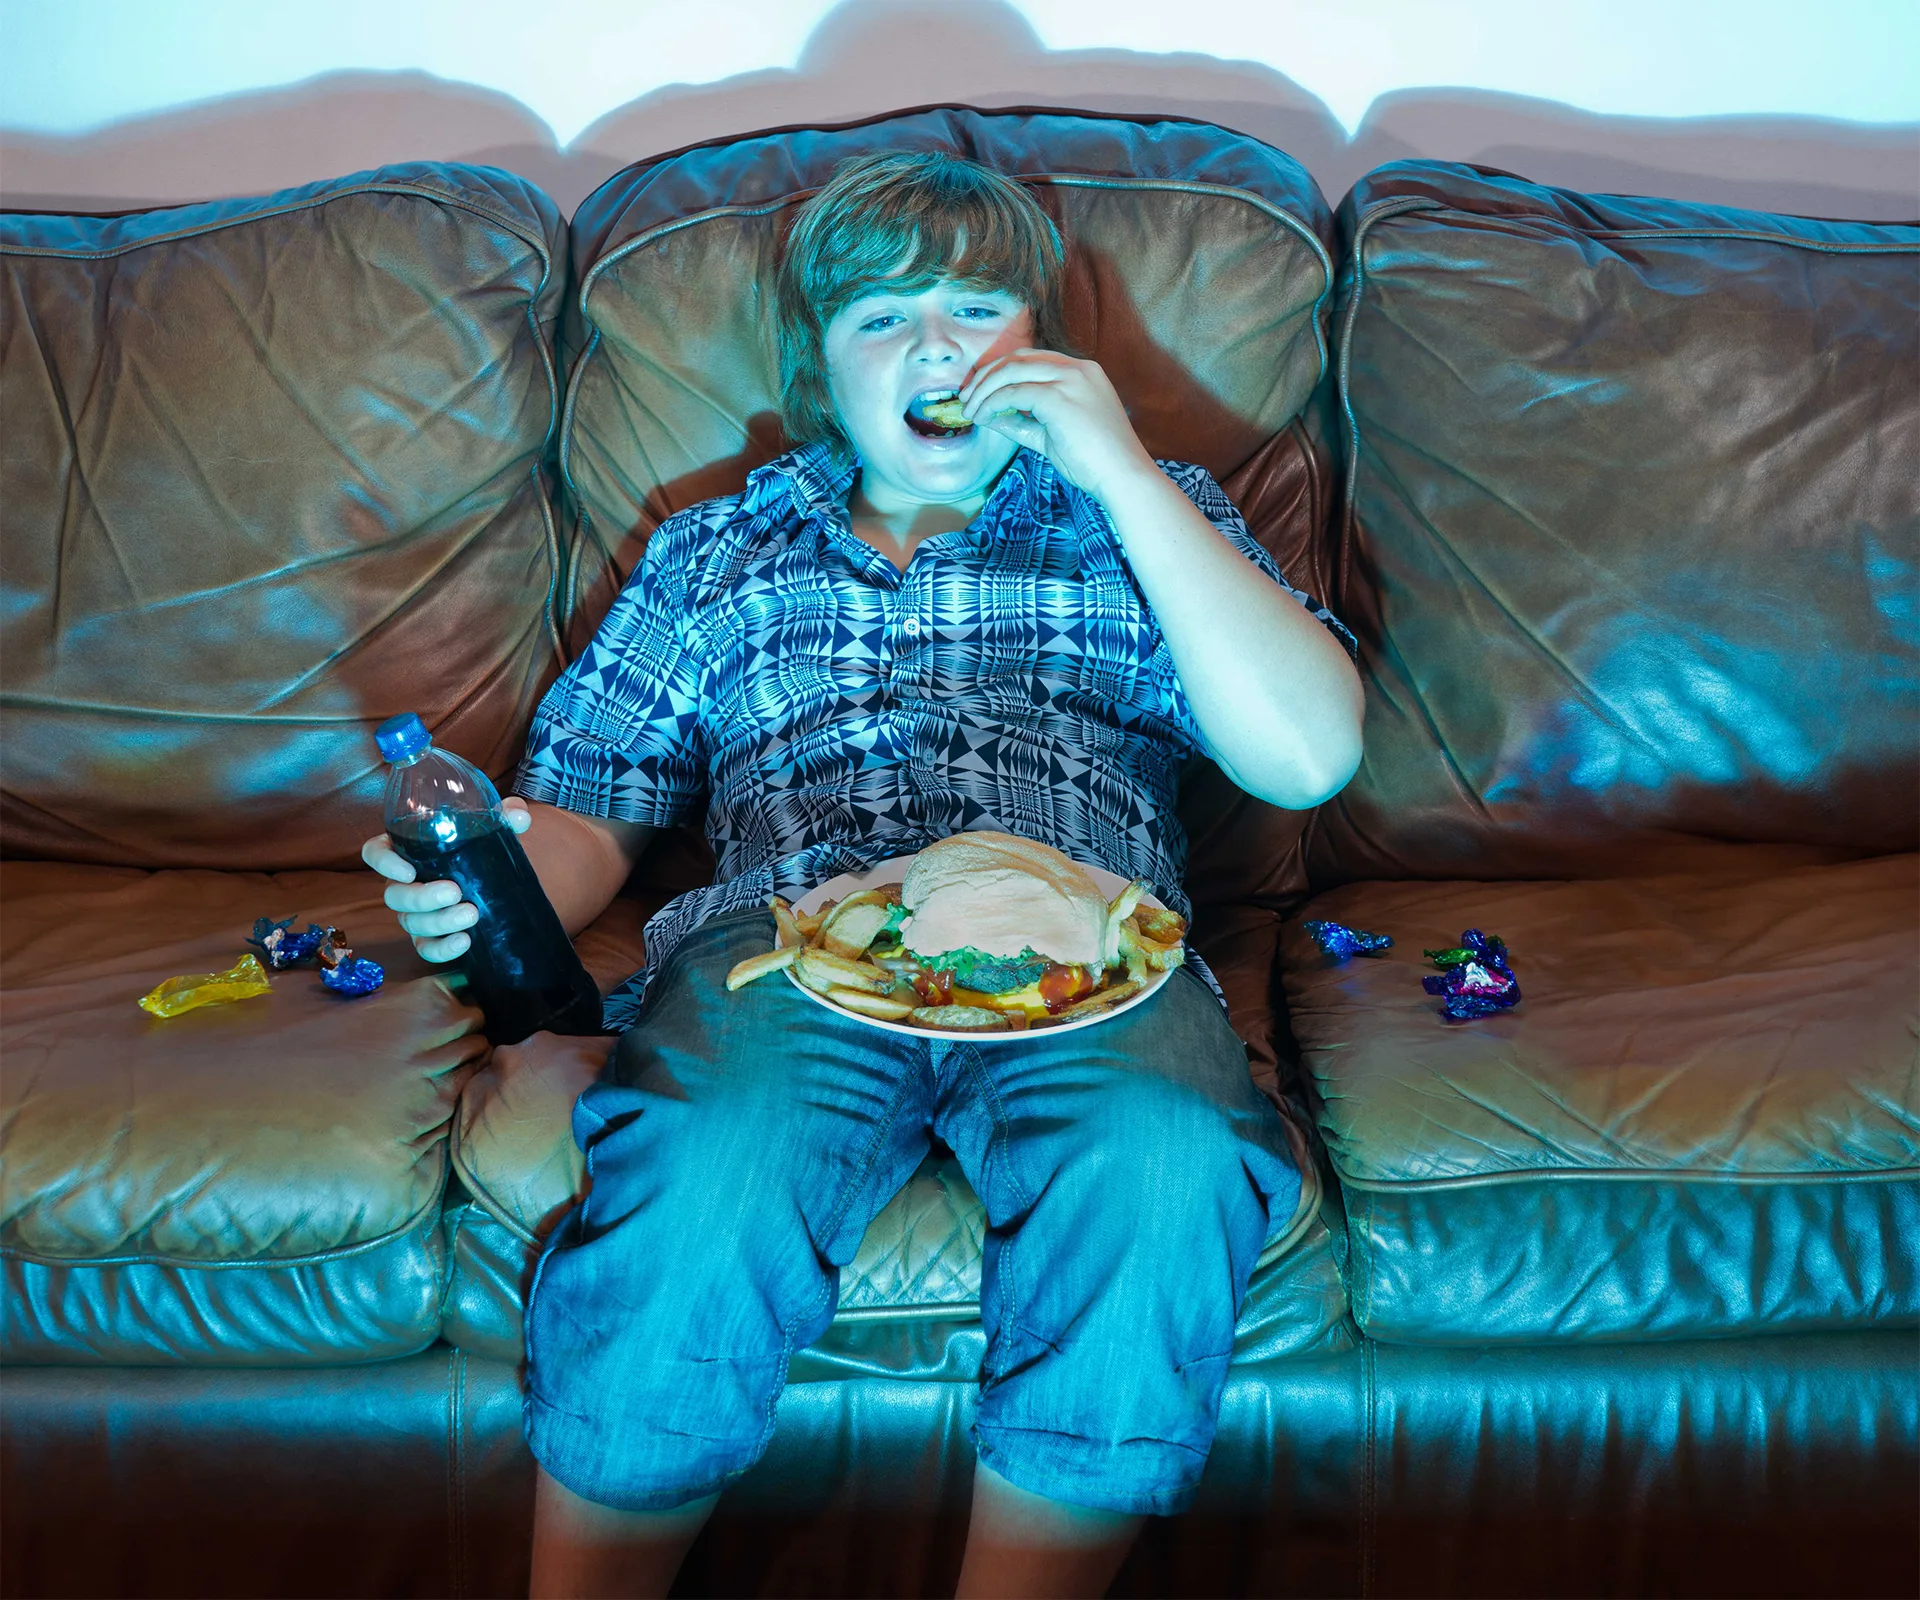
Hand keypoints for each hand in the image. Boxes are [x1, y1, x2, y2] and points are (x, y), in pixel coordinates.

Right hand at [361, 797, 532, 962]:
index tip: (408, 871)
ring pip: (410, 922)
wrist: (499, 883)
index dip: (384, 863)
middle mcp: (403, 883)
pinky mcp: (429, 937)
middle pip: (394, 895)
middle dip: (423, 897)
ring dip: (439, 921)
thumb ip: (505, 817)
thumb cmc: (481, 849)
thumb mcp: (494, 828)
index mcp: (408, 850)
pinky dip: (442, 949)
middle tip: (455, 892)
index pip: (375, 853)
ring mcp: (414, 913)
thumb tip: (518, 818)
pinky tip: (465, 941)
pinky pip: (426, 948)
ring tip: (472, 914)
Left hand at [959, 349, 1154, 498]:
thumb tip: (989, 416)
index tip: (980, 391)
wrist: (1123, 477)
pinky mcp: (1059, 397)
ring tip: (969, 410)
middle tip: (966, 399)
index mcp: (1082, 372)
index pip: (1032, 360)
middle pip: (1018, 358)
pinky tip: (984, 417)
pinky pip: (1014, 392)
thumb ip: (1023, 423)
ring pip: (1011, 370)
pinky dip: (993, 403)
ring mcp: (1070, 379)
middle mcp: (1077, 368)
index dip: (1001, 372)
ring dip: (984, 389)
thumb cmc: (1095, 462)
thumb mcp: (1052, 436)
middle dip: (986, 376)